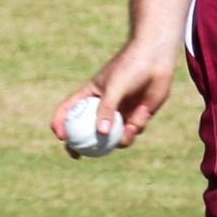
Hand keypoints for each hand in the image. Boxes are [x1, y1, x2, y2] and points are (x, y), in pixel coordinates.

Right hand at [49, 39, 177, 155]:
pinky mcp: (136, 118)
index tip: (62, 137)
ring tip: (129, 128)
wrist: (156, 60)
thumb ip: (106, 109)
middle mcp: (103, 107)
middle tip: (78, 156)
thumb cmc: (130, 67)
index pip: (69, 110)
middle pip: (86, 130)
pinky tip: (143, 112)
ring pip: (112, 137)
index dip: (60, 123)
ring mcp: (119, 114)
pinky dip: (137, 127)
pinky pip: (132, 132)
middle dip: (80, 146)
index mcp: (90, 95)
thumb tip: (100, 134)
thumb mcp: (114, 87)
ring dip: (118, 139)